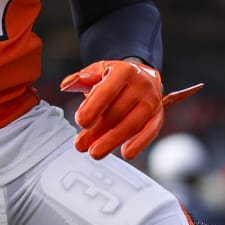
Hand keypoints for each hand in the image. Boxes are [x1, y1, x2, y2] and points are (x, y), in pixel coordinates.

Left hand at [59, 60, 201, 160]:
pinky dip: (138, 144)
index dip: (93, 107)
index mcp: (125, 71)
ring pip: (131, 125)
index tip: (81, 122)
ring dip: (112, 141)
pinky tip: (126, 153)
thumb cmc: (117, 76)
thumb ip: (81, 79)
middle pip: (117, 111)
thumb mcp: (98, 71)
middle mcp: (142, 85)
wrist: (142, 76)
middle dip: (97, 131)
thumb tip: (66, 85)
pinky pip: (150, 132)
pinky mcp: (157, 116)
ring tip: (95, 152)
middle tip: (81, 144)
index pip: (107, 91)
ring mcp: (152, 101)